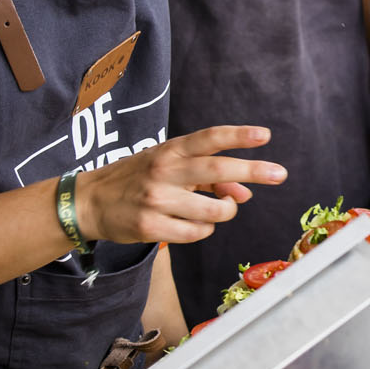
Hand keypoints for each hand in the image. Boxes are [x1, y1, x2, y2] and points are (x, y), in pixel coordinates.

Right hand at [74, 125, 285, 245]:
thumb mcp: (170, 167)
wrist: (89, 202)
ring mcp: (157, 200)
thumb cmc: (138, 179)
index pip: (208, 139)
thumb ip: (208, 177)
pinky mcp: (151, 227)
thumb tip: (246, 194)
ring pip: (214, 211)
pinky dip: (203, 230)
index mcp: (170, 151)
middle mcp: (164, 171)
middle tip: (280, 173)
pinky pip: (197, 233)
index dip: (238, 135)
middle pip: (217, 170)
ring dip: (225, 213)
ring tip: (217, 210)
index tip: (265, 135)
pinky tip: (191, 224)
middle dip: (253, 171)